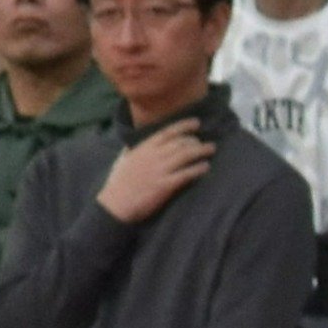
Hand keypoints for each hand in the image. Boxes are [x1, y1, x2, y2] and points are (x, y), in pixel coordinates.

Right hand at [98, 120, 215, 224]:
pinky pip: (186, 174)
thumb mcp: (122, 160)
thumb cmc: (118, 183)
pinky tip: (205, 167)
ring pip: (186, 155)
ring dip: (201, 151)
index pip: (167, 132)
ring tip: (211, 150)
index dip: (184, 126)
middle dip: (195, 141)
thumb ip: (130, 150)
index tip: (196, 123)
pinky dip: (198, 169)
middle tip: (205, 143)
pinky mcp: (166, 185)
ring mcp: (160, 170)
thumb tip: (134, 143)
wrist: (116, 204)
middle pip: (180, 143)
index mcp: (143, 148)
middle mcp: (154, 156)